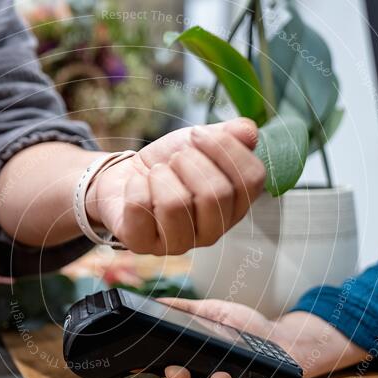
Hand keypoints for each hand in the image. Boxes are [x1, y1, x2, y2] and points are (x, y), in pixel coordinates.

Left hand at [86, 118, 265, 254]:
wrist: (127, 177)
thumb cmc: (170, 164)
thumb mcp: (201, 141)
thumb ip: (230, 134)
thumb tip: (249, 132)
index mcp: (235, 206)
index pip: (251, 179)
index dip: (225, 148)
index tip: (198, 134)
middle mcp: (213, 231)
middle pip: (216, 194)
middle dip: (189, 162)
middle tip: (174, 158)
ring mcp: (179, 243)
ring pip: (176, 204)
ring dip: (161, 175)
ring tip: (155, 173)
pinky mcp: (143, 244)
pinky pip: (140, 207)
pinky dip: (135, 185)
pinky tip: (137, 186)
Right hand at [158, 298, 368, 377]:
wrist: (282, 336)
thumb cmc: (244, 326)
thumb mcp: (212, 311)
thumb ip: (186, 309)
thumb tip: (156, 303)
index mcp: (197, 369)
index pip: (177, 377)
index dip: (169, 376)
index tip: (162, 366)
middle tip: (180, 371)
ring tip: (221, 376)